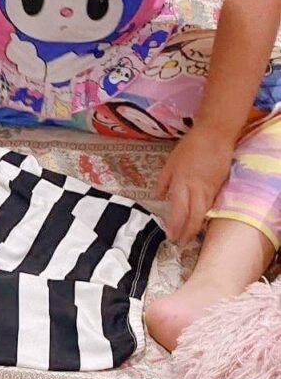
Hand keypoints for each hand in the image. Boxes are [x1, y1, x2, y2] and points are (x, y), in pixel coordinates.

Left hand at [155, 125, 234, 245]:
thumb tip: (158, 196)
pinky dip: (204, 216)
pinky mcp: (219, 187)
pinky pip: (211, 206)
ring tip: (188, 238)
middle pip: (193, 218)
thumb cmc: (191, 146)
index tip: (170, 236)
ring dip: (195, 228)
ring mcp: (210, 189)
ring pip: (203, 214)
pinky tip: (200, 222)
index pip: (178, 212)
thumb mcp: (171, 162)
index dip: (175, 227)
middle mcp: (196, 190)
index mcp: (182, 183)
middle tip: (180, 244)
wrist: (217, 134)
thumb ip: (164, 181)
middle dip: (187, 234)